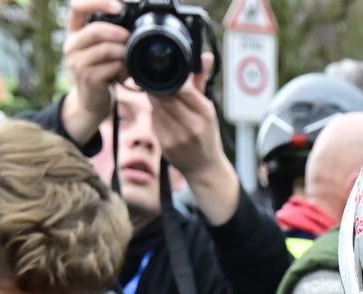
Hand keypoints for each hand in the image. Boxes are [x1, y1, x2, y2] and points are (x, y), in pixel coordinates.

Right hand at [59, 0, 129, 145]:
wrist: (91, 100)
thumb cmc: (99, 69)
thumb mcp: (99, 47)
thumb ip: (107, 32)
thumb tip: (130, 18)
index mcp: (74, 31)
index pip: (77, 6)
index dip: (97, 2)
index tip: (119, 7)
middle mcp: (71, 45)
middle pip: (94, 30)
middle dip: (116, 32)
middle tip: (128, 37)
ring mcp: (76, 62)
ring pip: (104, 49)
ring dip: (122, 52)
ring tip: (127, 58)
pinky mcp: (87, 78)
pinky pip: (111, 67)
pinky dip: (122, 68)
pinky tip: (124, 72)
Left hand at [154, 54, 239, 224]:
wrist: (204, 168)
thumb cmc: (206, 135)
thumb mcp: (208, 109)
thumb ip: (202, 82)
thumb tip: (205, 56)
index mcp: (205, 113)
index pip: (182, 88)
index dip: (170, 78)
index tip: (165, 71)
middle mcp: (192, 125)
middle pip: (166, 96)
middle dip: (158, 87)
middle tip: (154, 79)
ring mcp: (178, 137)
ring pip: (157, 107)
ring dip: (154, 98)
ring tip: (156, 94)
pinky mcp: (165, 145)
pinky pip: (154, 120)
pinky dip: (154, 113)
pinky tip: (159, 113)